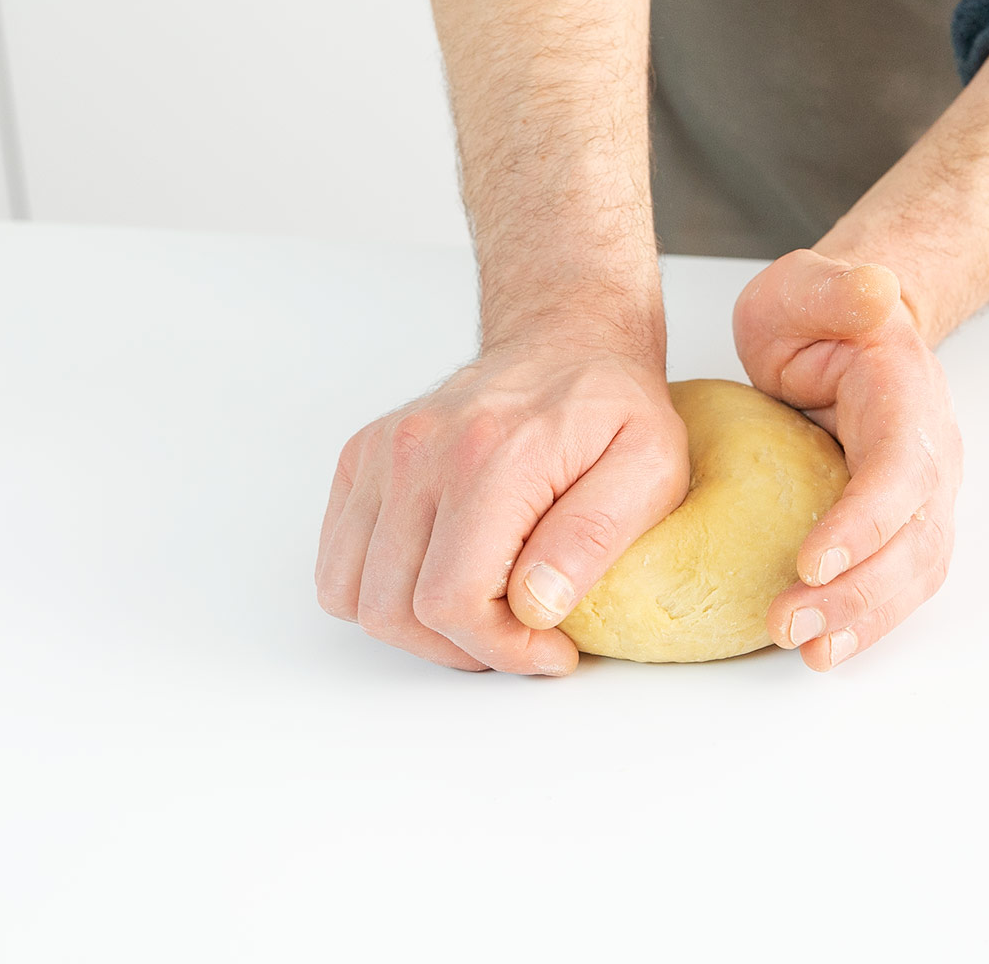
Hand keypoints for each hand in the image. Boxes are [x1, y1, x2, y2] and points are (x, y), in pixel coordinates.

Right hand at [315, 346, 687, 674]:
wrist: (565, 340)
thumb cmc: (613, 406)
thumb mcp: (650, 465)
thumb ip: (595, 535)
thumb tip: (538, 604)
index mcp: (488, 458)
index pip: (452, 600)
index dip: (500, 649)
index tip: (552, 648)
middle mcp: (418, 453)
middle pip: (395, 610)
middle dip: (463, 647)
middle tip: (521, 636)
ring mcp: (381, 456)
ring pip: (354, 597)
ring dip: (417, 629)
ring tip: (482, 611)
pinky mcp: (361, 462)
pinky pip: (338, 563)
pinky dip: (380, 591)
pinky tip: (444, 576)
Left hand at [733, 250, 963, 670]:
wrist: (841, 335)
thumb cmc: (816, 316)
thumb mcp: (806, 286)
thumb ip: (835, 289)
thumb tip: (877, 293)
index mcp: (907, 395)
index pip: (901, 467)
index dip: (866, 519)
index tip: (813, 559)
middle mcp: (929, 454)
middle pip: (915, 539)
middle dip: (858, 591)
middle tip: (790, 622)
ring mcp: (922, 497)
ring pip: (913, 574)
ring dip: (863, 619)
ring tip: (807, 649)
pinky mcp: (900, 529)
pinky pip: (896, 585)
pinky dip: (866, 623)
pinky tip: (822, 650)